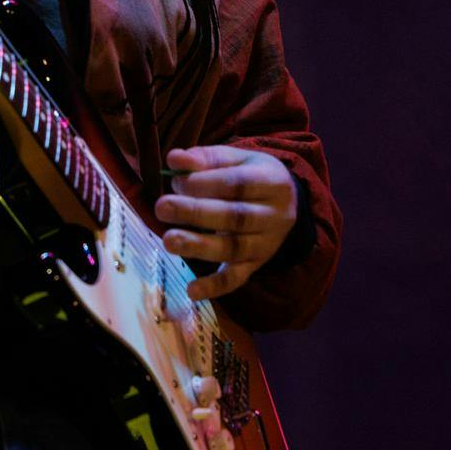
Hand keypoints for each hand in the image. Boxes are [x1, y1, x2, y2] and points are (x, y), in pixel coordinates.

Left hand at [154, 144, 297, 299]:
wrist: (289, 203)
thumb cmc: (252, 175)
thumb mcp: (237, 159)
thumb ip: (205, 158)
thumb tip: (174, 159)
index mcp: (272, 182)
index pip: (237, 184)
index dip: (204, 183)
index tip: (175, 180)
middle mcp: (274, 216)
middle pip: (234, 216)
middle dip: (195, 212)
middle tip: (162, 207)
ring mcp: (266, 244)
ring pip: (234, 248)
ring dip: (199, 246)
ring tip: (168, 241)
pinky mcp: (256, 265)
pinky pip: (237, 279)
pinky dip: (215, 287)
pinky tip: (192, 291)